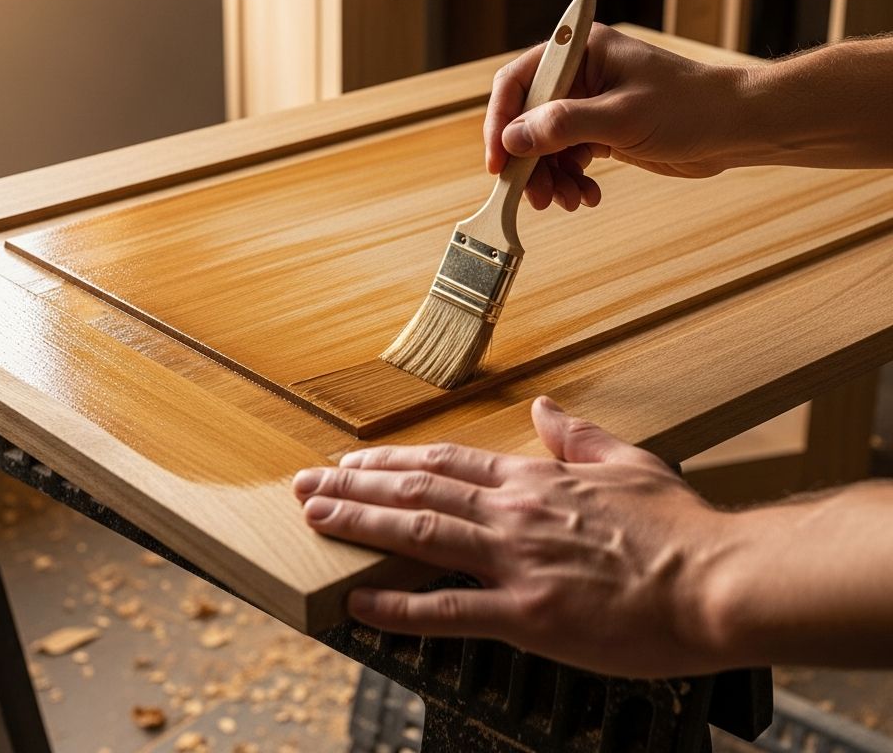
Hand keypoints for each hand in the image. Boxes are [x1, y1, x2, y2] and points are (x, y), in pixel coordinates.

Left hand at [293, 397, 736, 677]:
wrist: (717, 581)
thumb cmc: (678, 526)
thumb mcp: (627, 462)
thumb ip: (578, 435)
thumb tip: (544, 409)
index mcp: (536, 479)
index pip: (446, 461)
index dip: (393, 461)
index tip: (354, 461)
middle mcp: (514, 513)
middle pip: (417, 489)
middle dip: (355, 486)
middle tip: (306, 485)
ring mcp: (516, 562)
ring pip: (417, 533)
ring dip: (359, 525)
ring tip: (315, 519)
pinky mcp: (527, 616)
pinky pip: (448, 609)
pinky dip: (397, 606)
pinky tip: (358, 602)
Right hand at [484, 25, 744, 210]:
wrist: (735, 128)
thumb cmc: (689, 107)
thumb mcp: (622, 117)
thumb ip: (564, 125)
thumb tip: (513, 139)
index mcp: (580, 52)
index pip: (519, 81)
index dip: (501, 121)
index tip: (499, 160)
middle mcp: (579, 76)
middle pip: (526, 119)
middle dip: (529, 161)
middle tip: (536, 196)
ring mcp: (589, 105)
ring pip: (545, 145)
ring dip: (550, 178)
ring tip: (568, 201)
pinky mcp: (600, 132)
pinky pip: (567, 159)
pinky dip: (571, 181)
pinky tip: (587, 197)